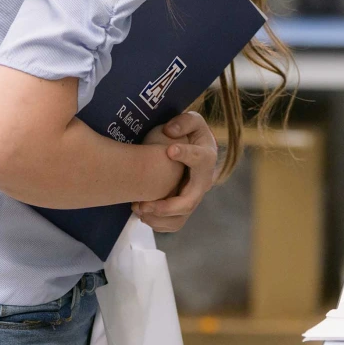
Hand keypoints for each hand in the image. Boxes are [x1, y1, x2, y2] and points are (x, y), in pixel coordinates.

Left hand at [136, 112, 218, 232]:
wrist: (193, 148)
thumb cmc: (189, 133)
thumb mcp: (191, 120)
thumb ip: (183, 122)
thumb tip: (170, 132)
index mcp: (206, 157)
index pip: (200, 159)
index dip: (186, 155)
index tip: (168, 151)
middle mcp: (203, 182)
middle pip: (189, 202)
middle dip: (166, 206)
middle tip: (142, 203)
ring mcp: (194, 197)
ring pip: (180, 218)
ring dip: (157, 218)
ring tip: (137, 208)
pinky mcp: (184, 207)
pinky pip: (173, 224)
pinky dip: (156, 223)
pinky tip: (140, 213)